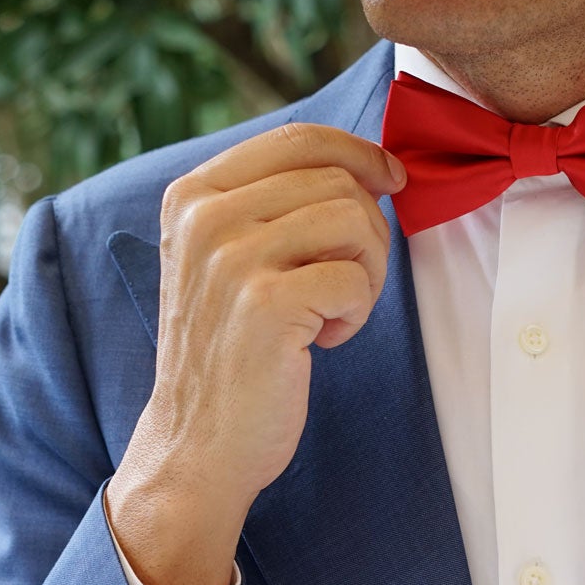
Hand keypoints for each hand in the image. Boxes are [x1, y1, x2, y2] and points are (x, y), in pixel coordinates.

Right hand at [107, 122, 405, 584]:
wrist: (197, 446)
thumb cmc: (229, 360)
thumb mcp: (227, 264)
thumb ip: (272, 210)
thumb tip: (366, 166)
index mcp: (193, 195)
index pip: (298, 138)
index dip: (360, 152)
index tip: (390, 178)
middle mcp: (205, 217)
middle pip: (336, 179)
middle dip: (367, 234)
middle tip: (348, 288)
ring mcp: (232, 258)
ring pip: (353, 220)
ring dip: (365, 273)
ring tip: (333, 315)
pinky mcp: (266, 304)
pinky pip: (354, 278)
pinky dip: (356, 314)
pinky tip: (324, 341)